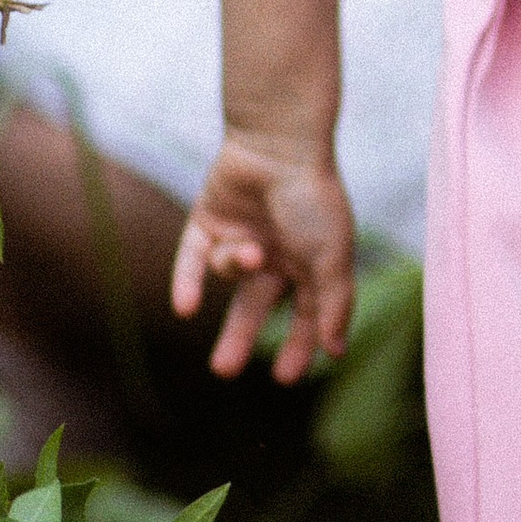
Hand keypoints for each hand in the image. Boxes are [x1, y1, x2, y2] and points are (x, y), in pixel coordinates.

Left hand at [171, 141, 356, 380]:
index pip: (305, 313)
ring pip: (228, 275)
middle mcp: (275, 252)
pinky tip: (184, 307)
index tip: (286, 378)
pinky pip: (191, 259)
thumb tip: (336, 351)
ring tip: (248, 253)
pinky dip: (186, 280)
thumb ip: (335, 303)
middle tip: (223, 371)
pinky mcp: (207, 220)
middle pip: (253, 306)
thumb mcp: (332, 254)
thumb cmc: (312, 198)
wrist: (277, 143)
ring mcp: (239, 235)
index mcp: (310, 261)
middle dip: (239, 338)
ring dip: (235, 268)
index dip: (298, 345)